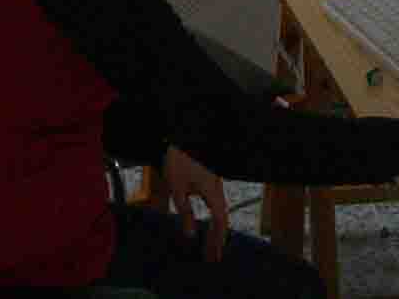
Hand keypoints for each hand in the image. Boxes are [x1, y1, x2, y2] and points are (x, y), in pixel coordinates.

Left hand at [163, 146, 229, 263]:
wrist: (176, 141)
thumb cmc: (177, 161)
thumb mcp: (177, 189)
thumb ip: (185, 213)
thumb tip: (191, 234)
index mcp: (211, 189)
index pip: (220, 219)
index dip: (218, 239)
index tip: (214, 255)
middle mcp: (217, 186)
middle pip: (222, 216)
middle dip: (218, 238)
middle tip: (213, 257)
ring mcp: (215, 182)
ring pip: (221, 210)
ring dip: (216, 228)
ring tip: (211, 247)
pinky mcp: (210, 180)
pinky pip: (217, 203)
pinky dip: (214, 217)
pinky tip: (209, 226)